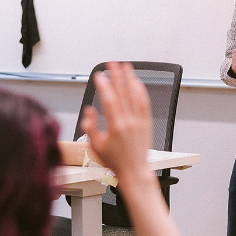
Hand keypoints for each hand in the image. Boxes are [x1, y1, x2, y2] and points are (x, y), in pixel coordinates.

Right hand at [80, 62, 152, 179]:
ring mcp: (139, 121)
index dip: (104, 86)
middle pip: (122, 93)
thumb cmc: (115, 162)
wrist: (134, 172)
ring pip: (135, 95)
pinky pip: (144, 103)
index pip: (109, 100)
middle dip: (116, 76)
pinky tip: (137, 82)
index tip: (99, 76)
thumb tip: (88, 111)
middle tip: (112, 64)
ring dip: (130, 79)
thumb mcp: (95, 147)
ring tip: (126, 66)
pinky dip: (141, 91)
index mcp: (115, 127)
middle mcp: (129, 122)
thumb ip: (90, 127)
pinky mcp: (147, 123)